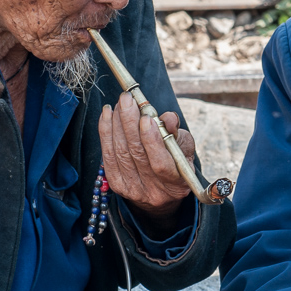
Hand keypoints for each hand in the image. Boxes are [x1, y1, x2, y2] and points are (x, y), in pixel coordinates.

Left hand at [99, 92, 195, 226]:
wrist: (161, 190)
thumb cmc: (176, 161)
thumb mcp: (184, 147)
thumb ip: (176, 132)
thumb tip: (168, 118)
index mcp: (176, 184)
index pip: (161, 163)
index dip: (151, 140)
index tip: (146, 117)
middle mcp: (153, 191)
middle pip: (136, 154)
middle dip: (129, 123)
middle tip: (127, 99)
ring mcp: (132, 189)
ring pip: (120, 153)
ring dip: (117, 124)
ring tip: (120, 103)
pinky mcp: (117, 184)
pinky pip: (108, 155)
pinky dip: (106, 132)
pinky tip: (107, 114)